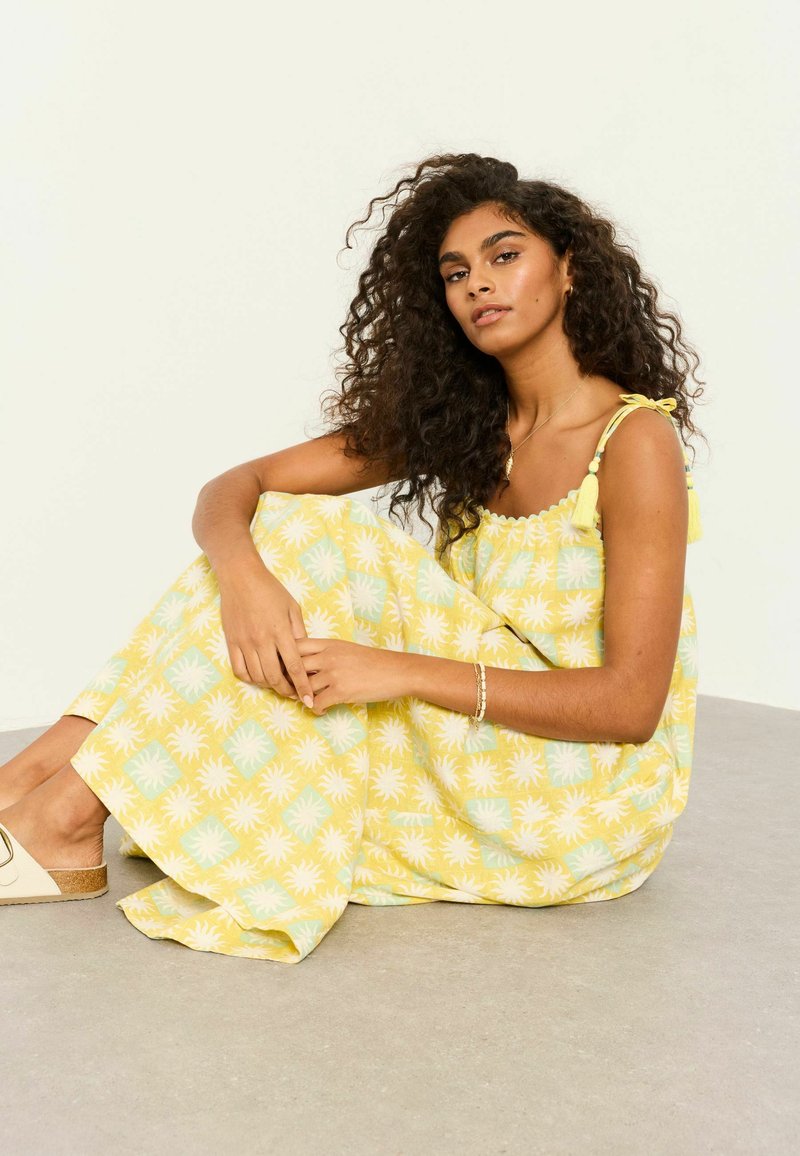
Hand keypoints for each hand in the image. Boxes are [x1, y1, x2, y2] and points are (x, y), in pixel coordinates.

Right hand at [217, 559, 315, 704]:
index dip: (302, 686)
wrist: (240, 576)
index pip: (294, 667)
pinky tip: (258, 677)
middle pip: (275, 677)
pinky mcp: (231, 642)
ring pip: (257, 676)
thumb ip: (299, 632)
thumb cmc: (270, 589)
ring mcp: (244, 642)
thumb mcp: (292, 607)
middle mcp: (262, 640)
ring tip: (278, 685)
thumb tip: (305, 653)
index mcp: (281, 631)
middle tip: (293, 694)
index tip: (308, 700)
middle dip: (286, 690)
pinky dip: (250, 678)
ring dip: (269, 685)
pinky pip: (239, 670)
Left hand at [295, 638, 409, 713]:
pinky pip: (316, 704)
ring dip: (302, 698)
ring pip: (302, 687)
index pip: (295, 646)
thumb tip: (306, 666)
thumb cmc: (373, 662)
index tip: (287, 669)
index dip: (286, 657)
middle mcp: (328, 657)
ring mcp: (334, 674)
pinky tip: (322, 710)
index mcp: (329, 644)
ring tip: (309, 701)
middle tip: (291, 690)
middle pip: (293, 667)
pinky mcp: (341, 691)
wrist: (397, 671)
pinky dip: (315, 710)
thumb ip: (326, 654)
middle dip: (288, 680)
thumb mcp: (347, 649)